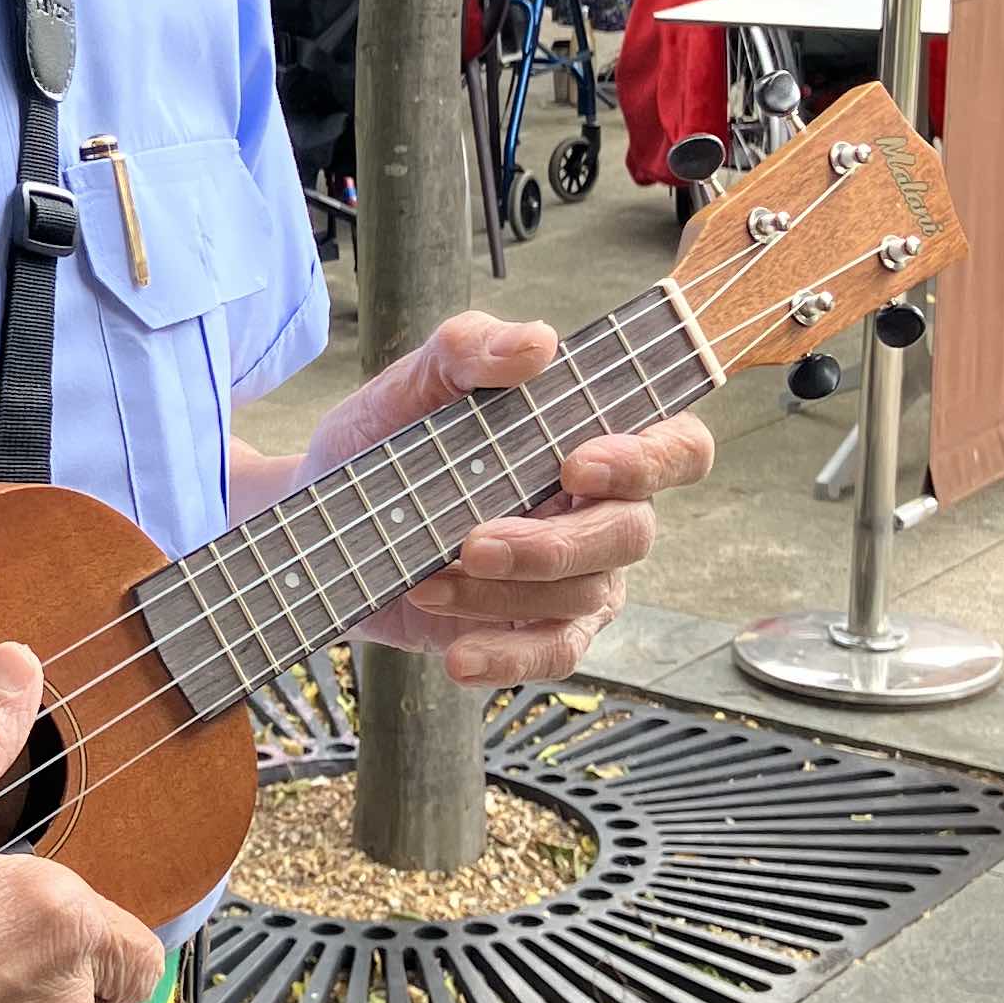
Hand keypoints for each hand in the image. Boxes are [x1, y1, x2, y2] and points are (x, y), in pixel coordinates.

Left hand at [305, 313, 714, 688]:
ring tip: (427, 581)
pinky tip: (458, 656)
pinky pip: (554, 654)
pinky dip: (508, 659)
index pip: (677, 447)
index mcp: (594, 438)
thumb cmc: (390, 437)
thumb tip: (536, 343)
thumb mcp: (416, 380)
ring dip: (505, 593)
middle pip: (632, 532)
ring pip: (585, 595)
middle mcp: (601, 510)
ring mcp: (576, 576)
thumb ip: (470, 347)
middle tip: (473, 542)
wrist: (326, 515)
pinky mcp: (536, 629)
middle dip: (555, 543)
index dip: (650, 459)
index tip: (577, 464)